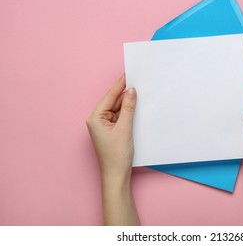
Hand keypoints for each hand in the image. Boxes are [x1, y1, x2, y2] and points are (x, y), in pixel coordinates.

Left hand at [86, 75, 138, 224]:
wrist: (116, 175)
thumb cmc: (116, 155)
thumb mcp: (125, 129)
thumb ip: (128, 108)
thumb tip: (131, 91)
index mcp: (95, 117)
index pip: (109, 96)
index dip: (120, 85)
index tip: (129, 74)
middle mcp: (97, 119)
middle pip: (113, 101)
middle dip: (125, 93)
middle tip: (138, 82)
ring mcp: (104, 125)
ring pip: (117, 108)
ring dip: (127, 103)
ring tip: (140, 94)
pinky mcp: (110, 130)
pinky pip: (119, 116)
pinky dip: (127, 112)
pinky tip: (136, 107)